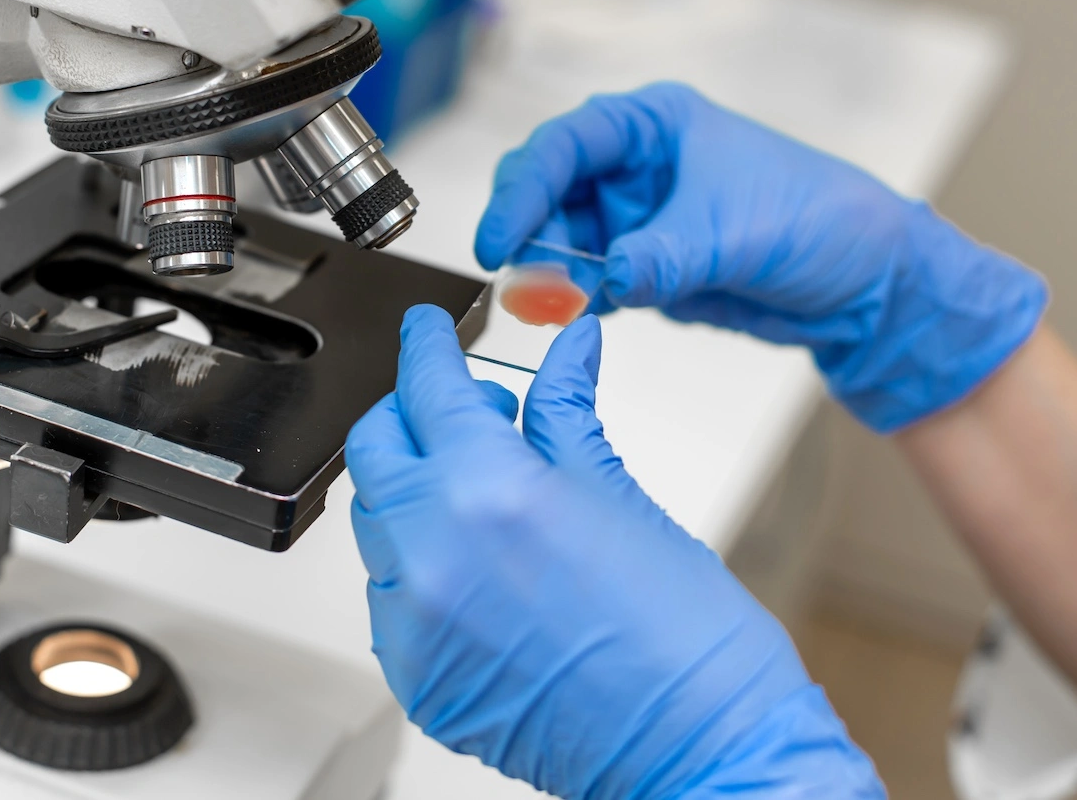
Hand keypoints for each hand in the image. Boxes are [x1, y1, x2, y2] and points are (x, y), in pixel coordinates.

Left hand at [346, 305, 882, 799]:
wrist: (702, 747)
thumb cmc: (686, 634)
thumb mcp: (620, 494)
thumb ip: (567, 412)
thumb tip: (570, 346)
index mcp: (491, 490)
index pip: (428, 388)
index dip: (426, 345)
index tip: (427, 330)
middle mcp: (434, 552)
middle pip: (377, 446)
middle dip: (412, 413)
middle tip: (467, 411)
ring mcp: (415, 621)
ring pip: (375, 520)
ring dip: (414, 489)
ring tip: (483, 492)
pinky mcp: (414, 675)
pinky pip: (387, 595)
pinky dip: (417, 563)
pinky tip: (476, 562)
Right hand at [474, 83, 1046, 432]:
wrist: (869, 287)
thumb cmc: (822, 222)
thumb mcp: (735, 235)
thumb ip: (660, 256)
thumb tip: (599, 279)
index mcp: (656, 125)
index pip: (565, 146)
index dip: (523, 190)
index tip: (500, 241)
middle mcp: (637, 165)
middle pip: (549, 189)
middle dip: (531, 233)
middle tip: (527, 281)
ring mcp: (638, 217)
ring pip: (560, 239)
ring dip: (550, 273)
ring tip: (557, 304)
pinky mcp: (645, 265)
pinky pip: (588, 279)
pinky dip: (574, 298)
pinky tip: (578, 313)